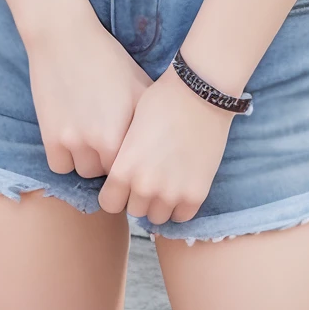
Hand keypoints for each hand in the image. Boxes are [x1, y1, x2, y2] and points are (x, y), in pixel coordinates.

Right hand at [25, 16, 152, 178]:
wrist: (65, 38)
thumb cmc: (107, 59)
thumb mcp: (139, 84)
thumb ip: (151, 119)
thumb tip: (163, 144)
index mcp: (127, 130)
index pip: (133, 167)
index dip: (131, 159)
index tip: (129, 149)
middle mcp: (101, 140)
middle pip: (108, 173)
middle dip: (108, 159)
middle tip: (107, 139)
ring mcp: (74, 140)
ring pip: (83, 171)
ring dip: (86, 159)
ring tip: (88, 135)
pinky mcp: (50, 137)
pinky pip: (60, 167)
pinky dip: (65, 157)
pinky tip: (70, 136)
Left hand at [98, 65, 234, 222]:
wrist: (199, 92)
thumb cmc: (162, 100)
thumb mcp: (130, 127)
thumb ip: (124, 158)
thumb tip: (121, 175)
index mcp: (123, 169)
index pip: (109, 203)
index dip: (116, 192)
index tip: (124, 182)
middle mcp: (145, 187)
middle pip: (134, 210)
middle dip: (139, 196)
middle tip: (150, 176)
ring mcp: (172, 193)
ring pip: (158, 217)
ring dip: (161, 203)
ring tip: (168, 180)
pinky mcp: (196, 194)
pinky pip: (182, 216)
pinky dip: (181, 204)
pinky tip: (183, 183)